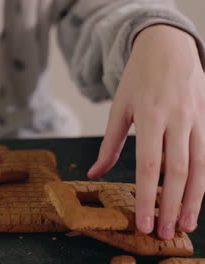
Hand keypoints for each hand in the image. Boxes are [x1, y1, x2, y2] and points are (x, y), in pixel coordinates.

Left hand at [87, 25, 204, 238]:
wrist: (168, 47)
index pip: (149, 166)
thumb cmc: (138, 80)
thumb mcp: (118, 108)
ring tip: (186, 225)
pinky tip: (198, 200)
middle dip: (173, 206)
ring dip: (195, 200)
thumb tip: (94, 173)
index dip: (147, 197)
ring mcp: (196, 119)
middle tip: (166, 233)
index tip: (143, 222)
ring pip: (200, 167)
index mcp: (150, 116)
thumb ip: (109, 144)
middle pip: (178, 171)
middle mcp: (177, 120)